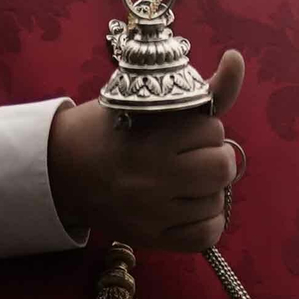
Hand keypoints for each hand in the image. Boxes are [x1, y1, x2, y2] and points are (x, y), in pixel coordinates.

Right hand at [47, 50, 243, 250]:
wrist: (61, 172)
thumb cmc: (107, 130)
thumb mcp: (143, 101)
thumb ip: (199, 89)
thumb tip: (237, 60)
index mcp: (149, 139)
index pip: (211, 130)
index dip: (205, 128)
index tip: (187, 131)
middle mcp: (152, 179)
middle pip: (221, 168)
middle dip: (215, 157)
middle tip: (195, 157)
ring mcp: (153, 213)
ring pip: (216, 202)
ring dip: (210, 189)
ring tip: (187, 182)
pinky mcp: (152, 238)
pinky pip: (206, 236)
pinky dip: (209, 221)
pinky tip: (193, 207)